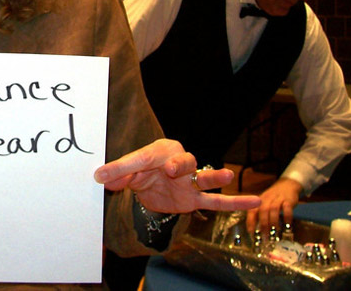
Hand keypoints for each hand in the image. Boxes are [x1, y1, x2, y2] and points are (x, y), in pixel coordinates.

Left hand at [94, 139, 260, 213]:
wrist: (147, 189)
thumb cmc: (139, 173)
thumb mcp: (125, 173)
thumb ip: (116, 174)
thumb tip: (99, 176)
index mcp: (159, 150)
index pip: (148, 155)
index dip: (139, 162)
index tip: (134, 170)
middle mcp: (179, 161)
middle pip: (183, 161)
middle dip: (179, 165)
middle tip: (172, 169)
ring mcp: (190, 181)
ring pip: (204, 177)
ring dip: (213, 177)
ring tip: (227, 175)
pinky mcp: (195, 198)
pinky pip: (217, 201)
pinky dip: (234, 202)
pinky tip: (255, 200)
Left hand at [246, 177, 301, 233]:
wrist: (287, 185)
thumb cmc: (273, 198)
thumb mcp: (264, 204)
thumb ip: (260, 215)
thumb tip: (256, 230)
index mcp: (259, 202)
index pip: (252, 211)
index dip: (250, 221)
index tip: (251, 232)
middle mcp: (266, 200)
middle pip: (263, 211)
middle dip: (263, 224)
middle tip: (265, 235)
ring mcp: (277, 199)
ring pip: (274, 209)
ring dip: (273, 221)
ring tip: (274, 232)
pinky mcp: (288, 200)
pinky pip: (287, 208)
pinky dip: (287, 217)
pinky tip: (287, 225)